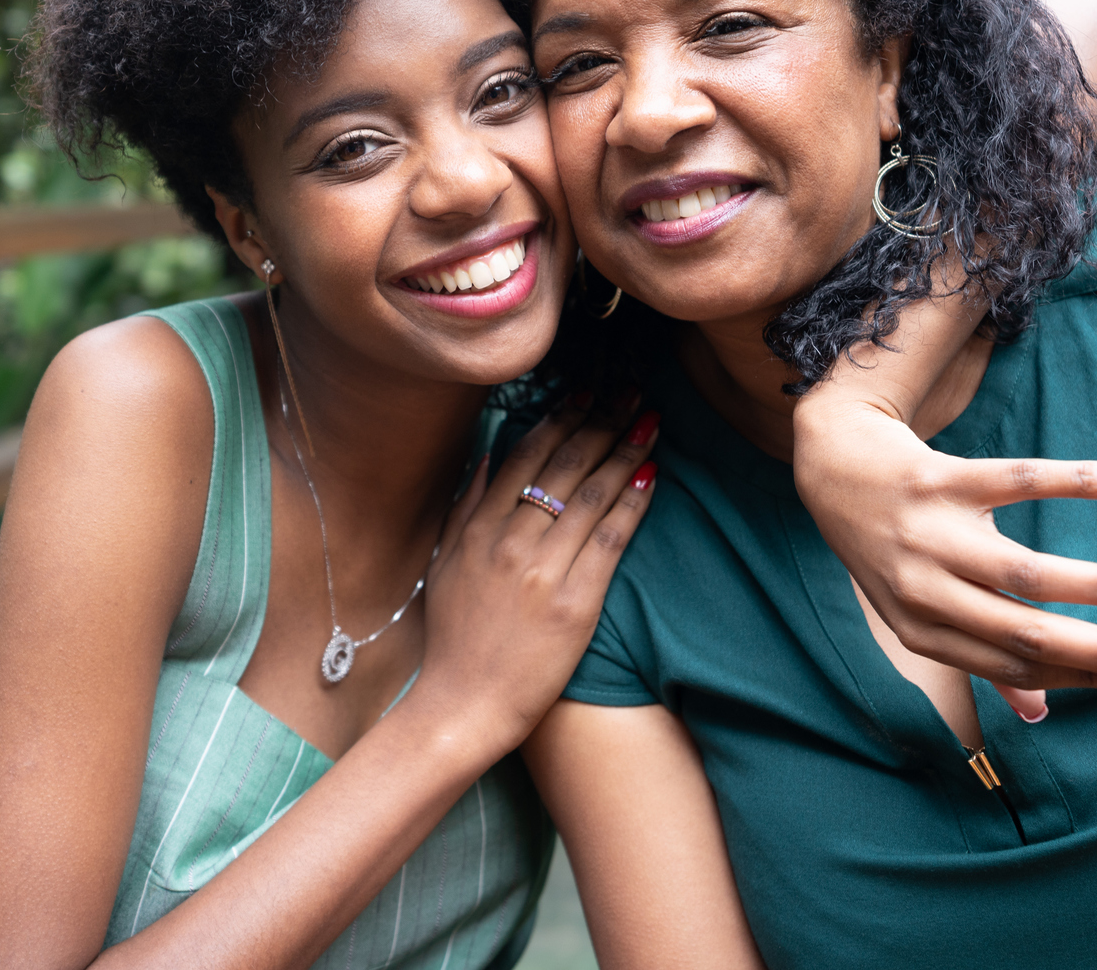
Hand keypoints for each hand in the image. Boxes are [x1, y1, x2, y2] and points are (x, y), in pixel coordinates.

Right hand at [414, 394, 659, 750]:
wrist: (463, 704)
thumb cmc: (453, 637)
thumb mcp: (444, 563)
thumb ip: (466, 506)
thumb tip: (487, 455)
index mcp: (479, 527)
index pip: (527, 455)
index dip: (562, 418)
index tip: (587, 392)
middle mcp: (511, 540)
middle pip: (566, 465)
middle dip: (603, 420)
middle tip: (631, 391)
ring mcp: (544, 570)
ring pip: (593, 494)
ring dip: (626, 450)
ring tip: (650, 421)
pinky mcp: (576, 602)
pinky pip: (612, 539)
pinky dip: (633, 502)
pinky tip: (652, 474)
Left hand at [793, 386, 1096, 722]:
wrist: (831, 463)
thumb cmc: (893, 546)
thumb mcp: (918, 610)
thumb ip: (977, 658)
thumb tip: (1039, 715)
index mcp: (924, 633)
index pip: (1018, 668)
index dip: (1086, 678)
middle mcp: (924, 591)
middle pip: (1027, 636)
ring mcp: (930, 535)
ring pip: (1027, 573)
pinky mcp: (939, 479)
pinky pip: (1018, 480)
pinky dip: (1077, 482)